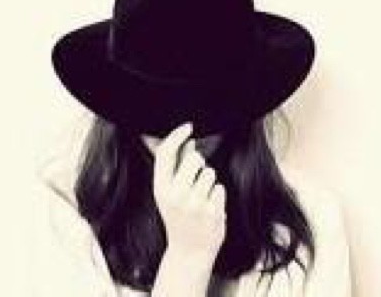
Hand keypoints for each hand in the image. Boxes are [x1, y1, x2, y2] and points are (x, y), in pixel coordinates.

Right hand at [152, 121, 226, 268]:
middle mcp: (175, 195)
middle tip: (195, 178)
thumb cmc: (178, 217)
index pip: (165, 153)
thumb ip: (177, 166)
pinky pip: (220, 187)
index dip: (177, 135)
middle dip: (199, 162)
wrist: (188, 252)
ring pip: (210, 172)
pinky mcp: (212, 211)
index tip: (188, 127)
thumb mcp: (169, 193)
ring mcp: (194, 204)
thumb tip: (188, 141)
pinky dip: (217, 195)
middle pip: (194, 158)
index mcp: (160, 188)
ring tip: (201, 197)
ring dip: (209, 181)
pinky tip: (209, 207)